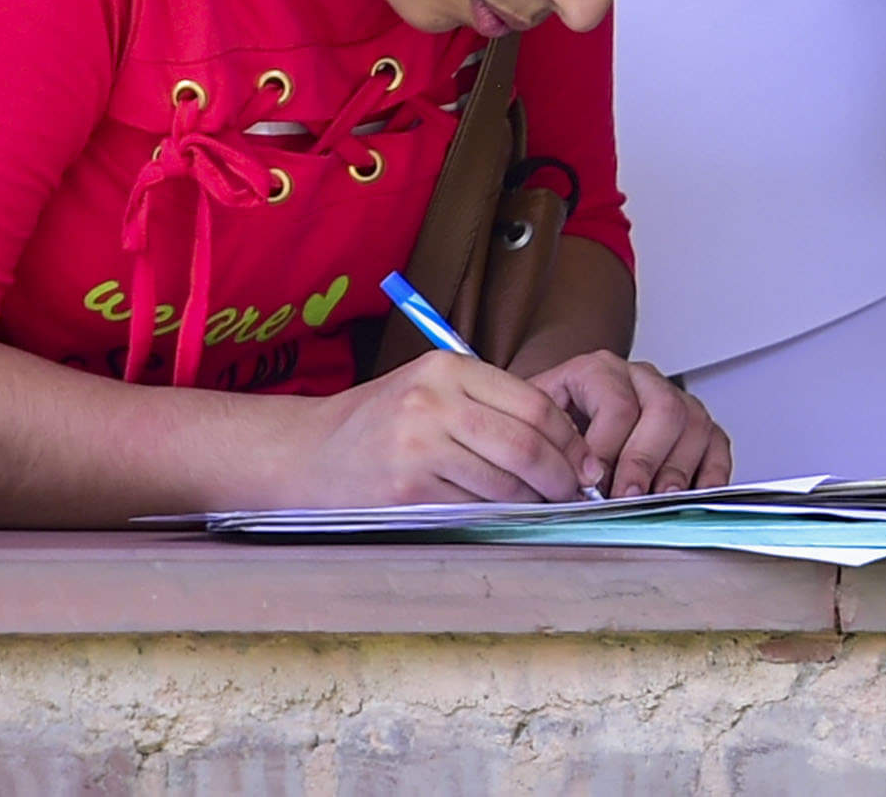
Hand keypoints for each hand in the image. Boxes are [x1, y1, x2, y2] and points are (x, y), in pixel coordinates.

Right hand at [297, 351, 591, 505]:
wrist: (302, 453)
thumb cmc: (377, 422)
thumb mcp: (430, 389)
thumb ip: (488, 404)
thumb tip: (562, 443)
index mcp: (448, 368)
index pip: (534, 404)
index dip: (569, 438)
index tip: (583, 460)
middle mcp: (433, 403)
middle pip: (525, 444)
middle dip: (560, 475)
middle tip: (574, 492)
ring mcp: (416, 447)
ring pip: (502, 481)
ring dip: (532, 500)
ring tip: (543, 506)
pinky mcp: (403, 490)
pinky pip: (470, 507)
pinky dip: (495, 515)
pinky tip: (503, 517)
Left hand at [526, 351, 730, 497]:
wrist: (552, 424)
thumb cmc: (543, 431)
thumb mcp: (527, 430)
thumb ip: (541, 452)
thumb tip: (560, 488)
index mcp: (596, 371)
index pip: (616, 402)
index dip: (605, 447)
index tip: (589, 483)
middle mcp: (641, 379)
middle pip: (663, 410)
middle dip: (643, 460)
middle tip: (624, 497)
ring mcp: (674, 399)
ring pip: (693, 424)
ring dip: (676, 469)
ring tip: (653, 502)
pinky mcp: (697, 426)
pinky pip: (717, 444)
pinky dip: (709, 474)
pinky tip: (689, 497)